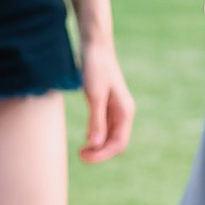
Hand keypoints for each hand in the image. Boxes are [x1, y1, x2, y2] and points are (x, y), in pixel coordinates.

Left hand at [77, 37, 135, 162]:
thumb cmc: (95, 68)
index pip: (118, 143)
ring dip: (98, 146)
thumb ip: (96, 120)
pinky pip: (104, 126)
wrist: (95, 46)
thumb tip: (95, 144)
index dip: (102, 155)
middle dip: (100, 152)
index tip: (83, 157)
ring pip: (110, 135)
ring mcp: (115, 108)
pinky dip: (96, 135)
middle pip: (115, 142)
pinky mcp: (106, 103)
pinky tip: (86, 138)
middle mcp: (123, 112)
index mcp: (125, 112)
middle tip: (80, 155)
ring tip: (81, 150)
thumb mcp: (94, 95)